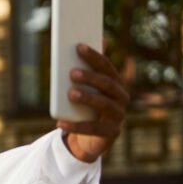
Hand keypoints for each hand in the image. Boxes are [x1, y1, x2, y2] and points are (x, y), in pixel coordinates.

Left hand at [57, 44, 130, 162]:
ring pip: (104, 104)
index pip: (106, 66)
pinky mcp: (111, 133)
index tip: (78, 46)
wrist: (90, 139)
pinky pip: (93, 129)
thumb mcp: (85, 90)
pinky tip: (61, 122)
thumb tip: (80, 44)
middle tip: (72, 73)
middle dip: (90, 77)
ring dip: (87, 98)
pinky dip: (76, 126)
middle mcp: (121, 97)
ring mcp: (118, 116)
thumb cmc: (86, 108)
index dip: (93, 56)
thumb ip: (85, 71)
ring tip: (70, 94)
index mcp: (116, 83)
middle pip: (107, 84)